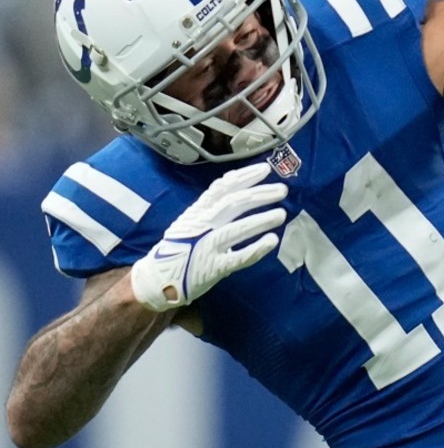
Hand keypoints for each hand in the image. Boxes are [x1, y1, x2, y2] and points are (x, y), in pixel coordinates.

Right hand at [130, 161, 287, 311]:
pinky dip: (255, 248)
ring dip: (260, 220)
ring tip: (281, 214)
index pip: (222, 188)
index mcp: (198, 211)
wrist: (157, 278)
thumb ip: (213, 205)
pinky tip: (272, 241)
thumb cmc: (180, 247)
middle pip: (233, 204)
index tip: (265, 168)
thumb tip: (239, 185)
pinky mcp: (212, 268)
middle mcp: (202, 225)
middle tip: (283, 190)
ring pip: (236, 229)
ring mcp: (206, 246)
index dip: (244, 176)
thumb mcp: (192, 220)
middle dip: (259, 195)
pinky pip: (237, 257)